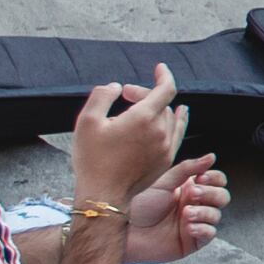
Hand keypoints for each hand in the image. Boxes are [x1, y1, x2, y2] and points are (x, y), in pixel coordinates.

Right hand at [70, 65, 184, 208]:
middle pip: (163, 103)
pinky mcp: (166, 161)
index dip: (164, 75)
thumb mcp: (87, 121)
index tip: (159, 68)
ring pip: (170, 119)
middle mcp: (160, 132)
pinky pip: (176, 135)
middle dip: (145, 94)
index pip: (166, 89)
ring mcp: (166, 148)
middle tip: (125, 95)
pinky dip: (175, 122)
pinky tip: (176, 117)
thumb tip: (117, 87)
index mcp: (143, 119)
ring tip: (145, 104)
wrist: (104, 196)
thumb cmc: (92, 159)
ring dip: (158, 108)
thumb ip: (102, 96)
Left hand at [121, 151, 226, 263]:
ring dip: (204, 212)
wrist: (124, 231)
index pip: (216, 181)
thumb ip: (188, 168)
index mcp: (188, 188)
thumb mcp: (163, 182)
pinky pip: (210, 234)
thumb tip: (211, 157)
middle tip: (191, 195)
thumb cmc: (137, 206)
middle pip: (221, 197)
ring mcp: (194, 222)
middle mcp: (193, 205)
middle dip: (210, 194)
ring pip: (216, 215)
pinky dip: (203, 228)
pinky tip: (188, 226)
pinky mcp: (191, 241)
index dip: (215, 178)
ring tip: (185, 214)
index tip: (201, 178)